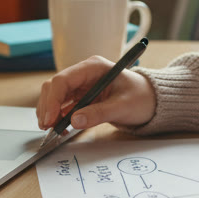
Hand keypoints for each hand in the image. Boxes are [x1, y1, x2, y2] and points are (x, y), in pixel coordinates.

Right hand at [37, 56, 156, 132]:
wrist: (151, 101)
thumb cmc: (141, 98)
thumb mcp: (123, 106)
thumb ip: (100, 113)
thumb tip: (75, 121)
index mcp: (93, 67)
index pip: (63, 79)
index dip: (53, 99)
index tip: (50, 119)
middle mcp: (83, 73)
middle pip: (54, 87)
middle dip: (48, 106)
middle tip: (47, 127)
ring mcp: (81, 85)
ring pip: (54, 96)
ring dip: (50, 112)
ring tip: (54, 130)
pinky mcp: (80, 97)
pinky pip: (62, 105)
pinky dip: (57, 117)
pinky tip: (61, 128)